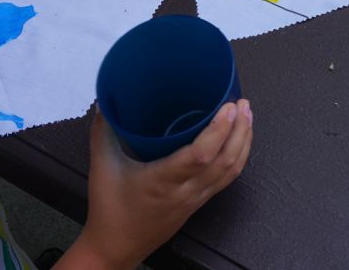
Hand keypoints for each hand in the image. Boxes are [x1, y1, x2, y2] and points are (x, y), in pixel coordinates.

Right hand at [57, 101, 253, 269]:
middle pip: (224, 161)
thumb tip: (105, 100)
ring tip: (247, 116)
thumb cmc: (109, 210)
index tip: (228, 106)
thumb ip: (103, 131)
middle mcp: (185, 191)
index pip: (200, 155)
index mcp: (163, 180)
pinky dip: (237, 158)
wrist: (115, 249)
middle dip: (239, 130)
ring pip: (230, 171)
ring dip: (243, 142)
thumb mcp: (101, 167)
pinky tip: (238, 142)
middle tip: (243, 102)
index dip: (219, 130)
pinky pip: (226, 179)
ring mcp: (195, 198)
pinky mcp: (198, 202)